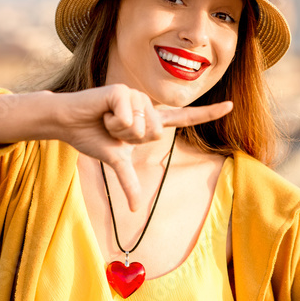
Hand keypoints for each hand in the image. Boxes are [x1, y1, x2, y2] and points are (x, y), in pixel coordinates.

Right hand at [55, 84, 232, 210]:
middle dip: (133, 139)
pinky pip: (129, 117)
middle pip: (158, 134)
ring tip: (106, 120)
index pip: (185, 117)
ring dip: (120, 130)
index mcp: (151, 121)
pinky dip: (113, 122)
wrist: (68, 123)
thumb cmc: (92, 137)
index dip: (208, 113)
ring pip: (143, 127)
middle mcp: (148, 106)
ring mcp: (136, 96)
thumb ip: (129, 181)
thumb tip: (135, 209)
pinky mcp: (122, 91)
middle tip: (114, 129)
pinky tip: (102, 113)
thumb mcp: (116, 161)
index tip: (231, 106)